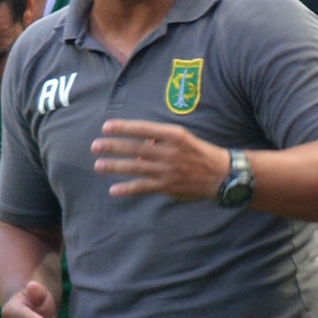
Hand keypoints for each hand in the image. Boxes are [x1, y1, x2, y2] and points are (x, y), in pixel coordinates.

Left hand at [91, 119, 227, 200]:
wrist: (222, 175)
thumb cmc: (199, 153)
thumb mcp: (182, 138)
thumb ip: (160, 139)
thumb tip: (139, 143)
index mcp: (174, 135)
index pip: (143, 129)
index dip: (123, 127)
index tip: (106, 127)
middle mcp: (169, 151)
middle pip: (135, 148)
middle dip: (113, 146)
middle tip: (95, 146)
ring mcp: (167, 170)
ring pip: (135, 167)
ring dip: (114, 166)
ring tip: (98, 165)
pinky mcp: (167, 186)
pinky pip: (142, 187)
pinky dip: (127, 189)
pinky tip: (113, 190)